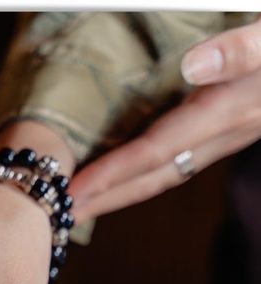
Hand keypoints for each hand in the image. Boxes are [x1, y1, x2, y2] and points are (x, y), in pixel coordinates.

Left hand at [68, 16, 260, 221]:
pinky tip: (127, 173)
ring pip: (166, 173)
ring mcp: (227, 134)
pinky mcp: (229, 126)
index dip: (113, 173)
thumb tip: (193, 69)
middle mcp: (223, 132)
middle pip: (154, 176)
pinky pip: (178, 160)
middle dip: (108, 197)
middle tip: (61, 215)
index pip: (156, 151)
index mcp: (226, 110)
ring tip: (85, 202)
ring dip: (123, 191)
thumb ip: (242, 49)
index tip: (73, 190)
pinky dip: (145, 173)